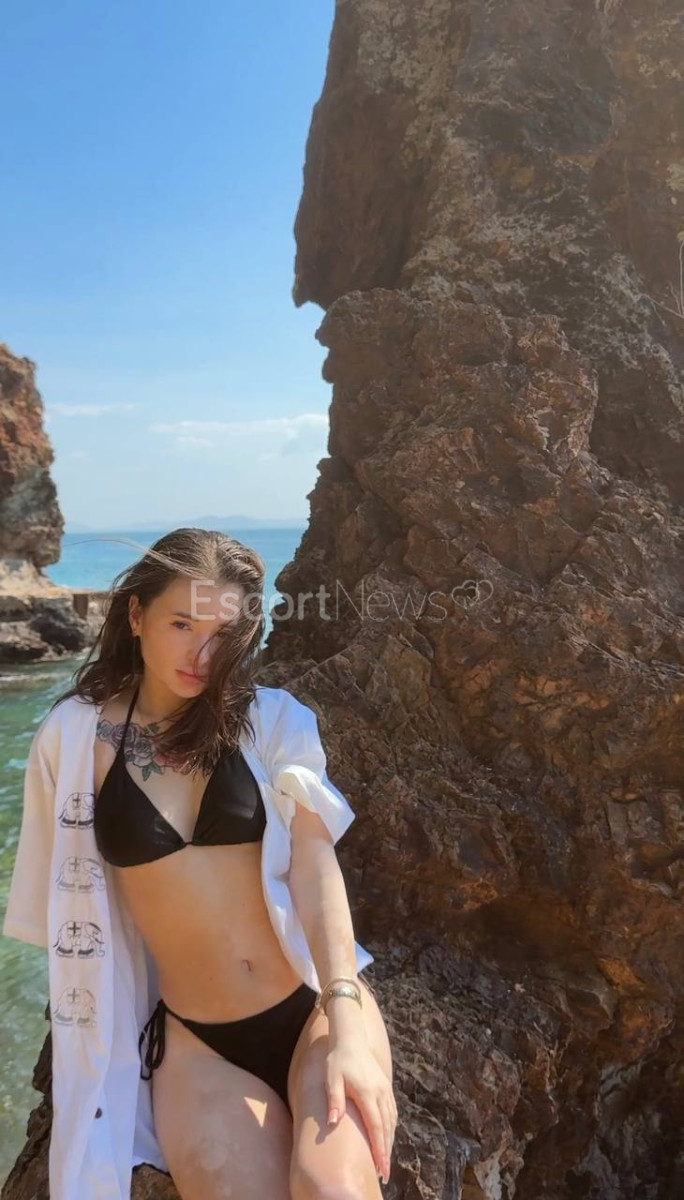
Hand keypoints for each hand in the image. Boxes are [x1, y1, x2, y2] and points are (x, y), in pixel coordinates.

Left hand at [325, 1039, 397, 1184]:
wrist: (351, 1038)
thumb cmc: (338, 1060)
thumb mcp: (331, 1079)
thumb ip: (334, 1100)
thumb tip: (334, 1122)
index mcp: (368, 1093)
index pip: (376, 1127)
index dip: (380, 1149)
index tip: (382, 1168)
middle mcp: (380, 1093)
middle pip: (387, 1128)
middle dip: (387, 1152)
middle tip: (385, 1174)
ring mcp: (385, 1089)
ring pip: (391, 1121)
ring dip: (389, 1141)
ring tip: (385, 1161)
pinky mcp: (385, 1087)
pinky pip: (392, 1112)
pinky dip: (391, 1127)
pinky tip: (387, 1137)